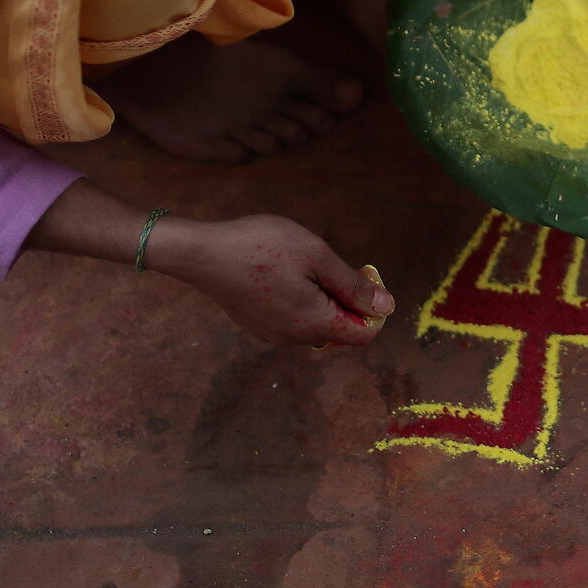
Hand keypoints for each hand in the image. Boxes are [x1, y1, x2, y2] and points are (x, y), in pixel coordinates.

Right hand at [147, 213, 396, 346]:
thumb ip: (352, 285)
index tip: (359, 276)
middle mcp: (295, 339)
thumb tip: (386, 306)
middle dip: (346, 298)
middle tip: (327, 262)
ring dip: (321, 296)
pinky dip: (300, 298)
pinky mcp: (258, 325)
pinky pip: (293, 318)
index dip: (372, 308)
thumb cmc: (261, 247)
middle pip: (340, 329)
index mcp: (315, 324)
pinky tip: (282, 272)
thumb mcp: (316, 256)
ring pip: (316, 322)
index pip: (363, 335)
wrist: (201, 253)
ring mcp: (273, 335)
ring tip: (300, 264)